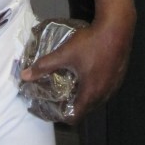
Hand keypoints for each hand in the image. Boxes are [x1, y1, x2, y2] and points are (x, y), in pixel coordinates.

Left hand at [20, 12, 134, 122]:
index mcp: (91, 92)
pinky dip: (97, 87)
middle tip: (63, 96)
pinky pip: (106, 89)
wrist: (117, 27)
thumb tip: (24, 76)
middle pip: (87, 109)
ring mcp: (115, 85)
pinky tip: (91, 73)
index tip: (55, 108)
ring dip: (87, 96)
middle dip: (74, 105)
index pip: (76, 117)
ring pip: (98, 99)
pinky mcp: (120, 75)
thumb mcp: (64, 53)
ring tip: (76, 85)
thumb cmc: (91, 43)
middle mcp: (105, 93)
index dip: (63, 115)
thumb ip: (44, 66)